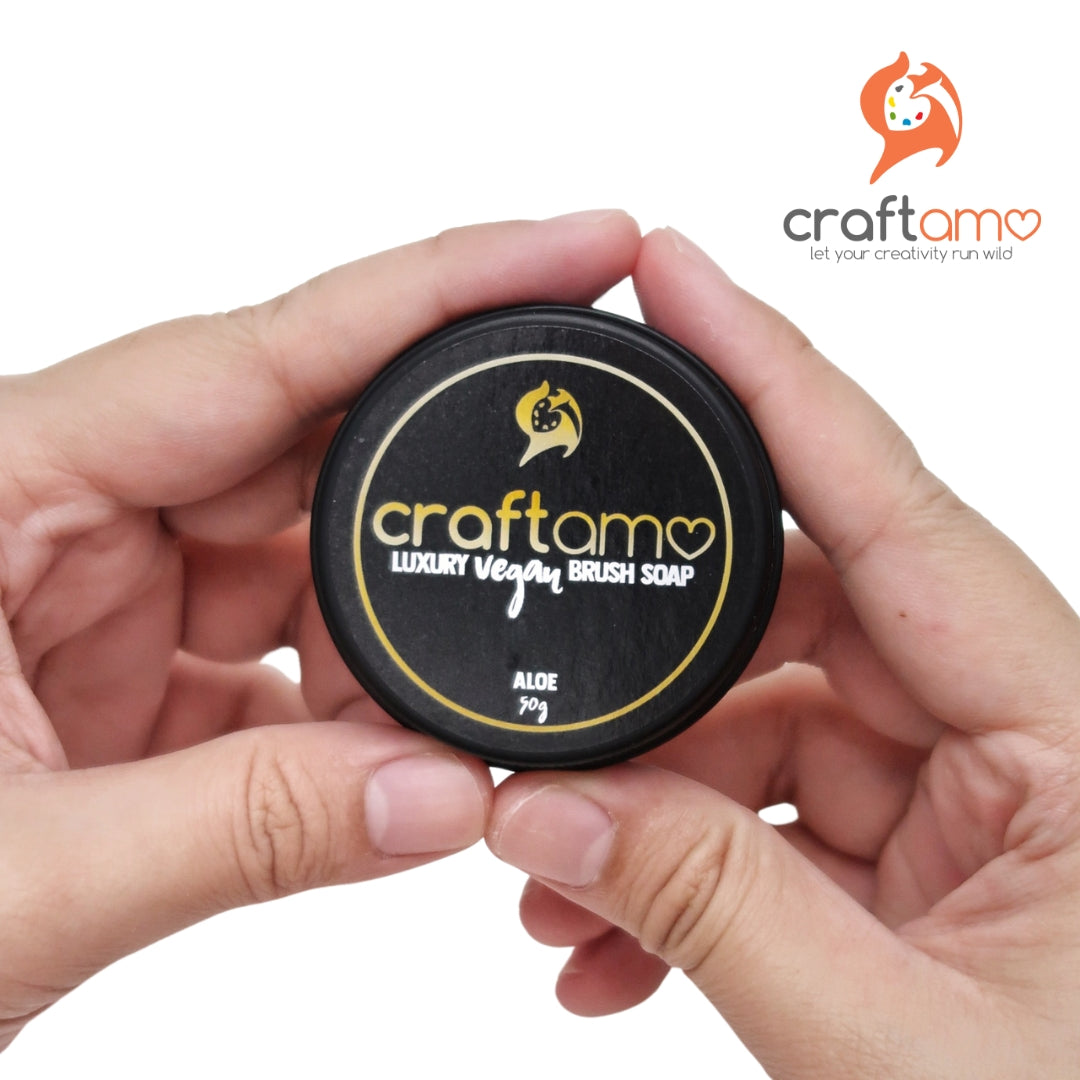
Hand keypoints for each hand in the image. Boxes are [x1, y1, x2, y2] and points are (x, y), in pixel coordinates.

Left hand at [0, 210, 640, 1048]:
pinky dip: (346, 711)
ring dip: (390, 640)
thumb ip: (239, 833)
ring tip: (449, 708)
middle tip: (546, 516)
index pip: (258, 352)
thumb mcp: (9, 878)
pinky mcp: (126, 674)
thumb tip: (443, 800)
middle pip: (302, 446)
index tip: (578, 249)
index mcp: (0, 482)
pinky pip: (278, 659)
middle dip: (432, 500)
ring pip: (304, 565)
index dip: (438, 293)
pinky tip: (382, 759)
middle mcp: (58, 511)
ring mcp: (99, 593)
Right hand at [486, 228, 1079, 1075]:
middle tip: (538, 727)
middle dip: (649, 683)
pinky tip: (612, 943)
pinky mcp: (919, 852)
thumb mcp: (896, 1051)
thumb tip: (541, 813)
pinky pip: (777, 813)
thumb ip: (709, 911)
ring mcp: (964, 792)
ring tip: (557, 888)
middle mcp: (1020, 731)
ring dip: (649, 805)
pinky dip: (686, 866)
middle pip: (797, 621)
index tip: (671, 271)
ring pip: (765, 729)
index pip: (894, 504)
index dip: (769, 373)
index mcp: (1074, 733)